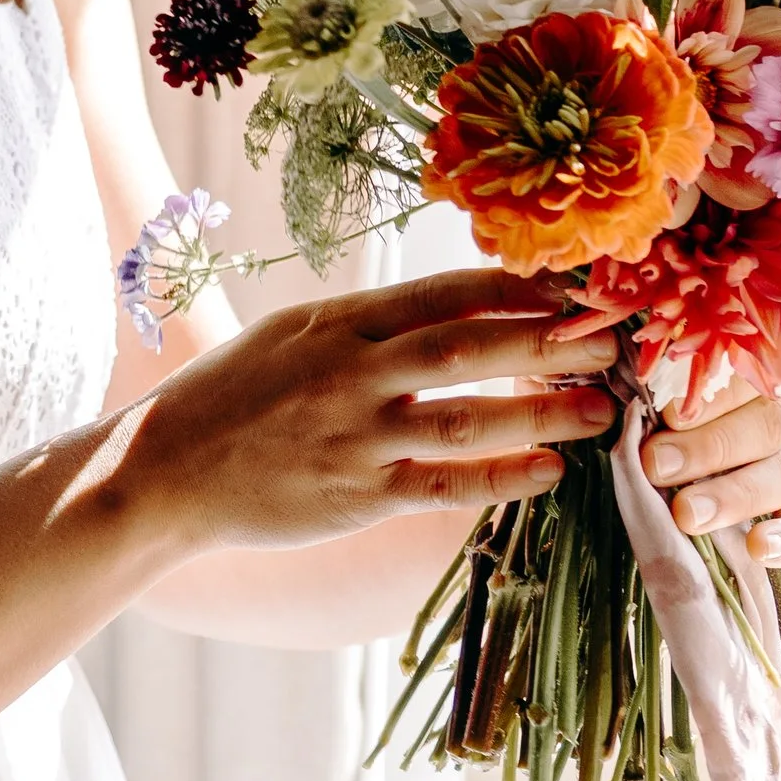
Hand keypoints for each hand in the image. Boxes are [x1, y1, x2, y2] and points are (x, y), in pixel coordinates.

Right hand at [124, 267, 619, 555]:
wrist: (165, 467)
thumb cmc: (234, 394)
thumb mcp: (294, 333)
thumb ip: (369, 322)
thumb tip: (453, 305)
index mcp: (340, 320)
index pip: (447, 292)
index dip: (521, 287)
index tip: (580, 285)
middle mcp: (351, 370)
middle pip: (469, 346)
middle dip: (550, 342)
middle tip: (614, 341)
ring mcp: (353, 434)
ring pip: (465, 416)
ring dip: (543, 411)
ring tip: (604, 410)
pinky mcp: (354, 495)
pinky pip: (441, 484)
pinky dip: (499, 477)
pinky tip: (548, 473)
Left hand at [639, 373, 780, 567]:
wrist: (680, 524)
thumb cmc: (657, 452)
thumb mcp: (647, 432)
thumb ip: (645, 424)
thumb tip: (636, 414)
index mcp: (738, 387)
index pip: (740, 379)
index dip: (709, 397)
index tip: (668, 416)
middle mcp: (771, 424)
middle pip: (766, 424)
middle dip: (710, 447)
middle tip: (659, 466)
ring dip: (737, 494)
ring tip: (688, 515)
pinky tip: (758, 547)